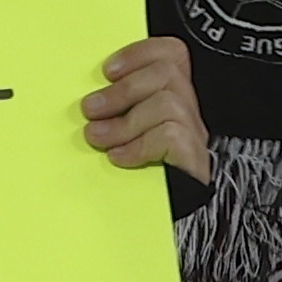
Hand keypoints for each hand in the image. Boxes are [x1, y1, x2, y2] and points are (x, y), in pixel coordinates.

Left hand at [82, 36, 208, 181]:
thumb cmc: (144, 181)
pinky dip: (139, 144)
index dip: (140, 53)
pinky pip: (171, 136)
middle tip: (90, 110)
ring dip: (125, 120)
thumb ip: (117, 114)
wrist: (175, 228)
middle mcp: (190, 114)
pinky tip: (120, 158)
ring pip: (168, 103)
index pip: (172, 54)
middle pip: (168, 74)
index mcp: (174, 99)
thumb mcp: (126, 138)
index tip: (107, 70)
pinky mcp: (195, 161)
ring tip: (98, 138)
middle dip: (123, 89)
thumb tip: (86, 103)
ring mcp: (195, 137)